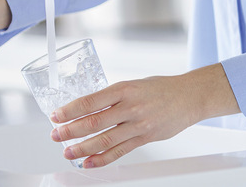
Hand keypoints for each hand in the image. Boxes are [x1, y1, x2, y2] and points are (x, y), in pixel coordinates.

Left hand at [49, 63, 239, 167]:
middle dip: (71, 131)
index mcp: (123, 89)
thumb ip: (110, 97)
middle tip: (56, 135)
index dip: (70, 110)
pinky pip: (121, 151)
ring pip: (105, 140)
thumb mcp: (131, 84)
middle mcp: (130, 107)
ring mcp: (139, 124)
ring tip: (68, 152)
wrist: (189, 96)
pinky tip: (89, 162)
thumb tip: (84, 109)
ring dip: (83, 148)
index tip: (56, 115)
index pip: (90, 101)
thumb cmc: (159, 88)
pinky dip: (102, 159)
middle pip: (95, 122)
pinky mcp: (145, 138)